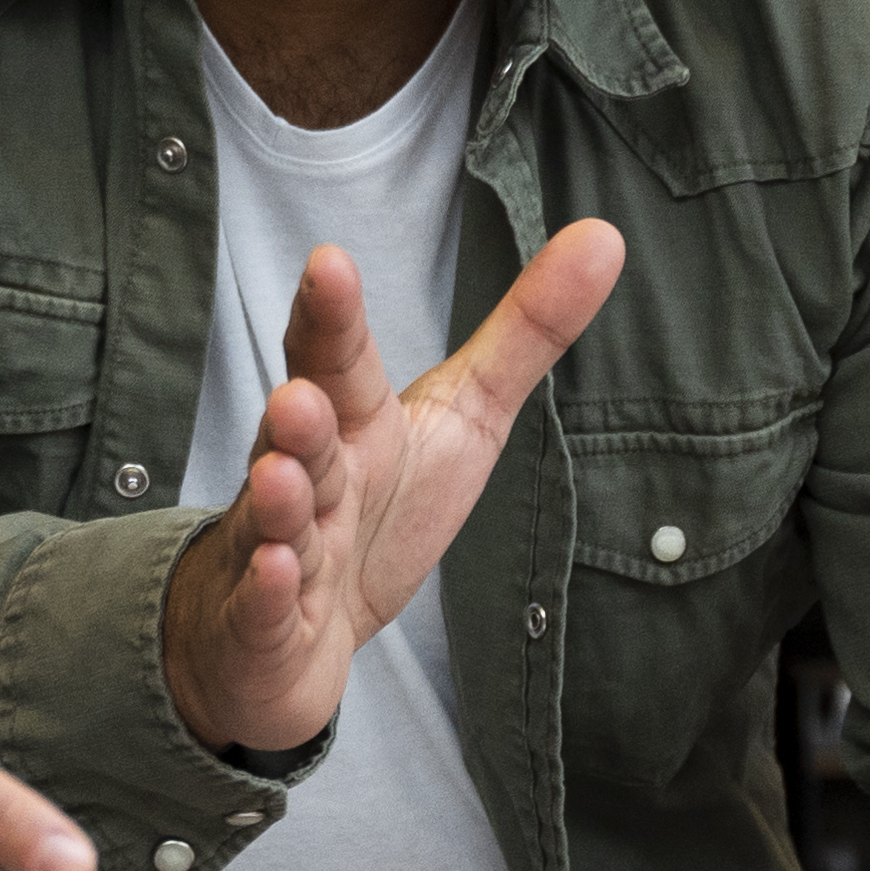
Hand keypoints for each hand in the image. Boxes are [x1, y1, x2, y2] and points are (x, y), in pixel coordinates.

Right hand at [160, 223, 625, 758]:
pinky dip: (269, 593)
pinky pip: (264, 609)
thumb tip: (606, 236)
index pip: (338, 362)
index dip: (332, 318)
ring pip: (275, 525)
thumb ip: (526, 333)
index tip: (330, 264)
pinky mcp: (263, 626)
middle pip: (301, 442)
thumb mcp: (463, 419)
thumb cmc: (376, 512)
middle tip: (298, 394)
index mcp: (353, 423)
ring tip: (283, 474)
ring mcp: (275, 552)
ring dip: (280, 503)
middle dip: (298, 419)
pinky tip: (280, 573)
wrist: (284, 634)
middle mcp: (308, 478)